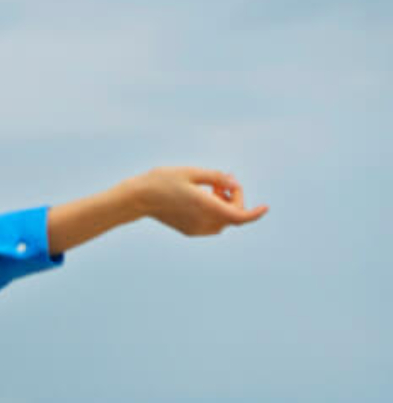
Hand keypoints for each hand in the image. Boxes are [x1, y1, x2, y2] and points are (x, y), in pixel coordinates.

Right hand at [133, 166, 268, 236]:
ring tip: (212, 189)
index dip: (255, 213)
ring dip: (226, 207)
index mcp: (205, 206)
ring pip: (224, 222)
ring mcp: (195, 228)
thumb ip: (217, 178)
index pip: (239, 216)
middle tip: (223, 181)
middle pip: (233, 215)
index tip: (265, 207)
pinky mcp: (188, 230)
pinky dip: (215, 213)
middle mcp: (202, 221)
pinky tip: (203, 198)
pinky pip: (212, 225)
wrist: (137, 198)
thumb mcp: (192, 172)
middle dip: (235, 198)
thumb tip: (235, 183)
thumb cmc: (162, 181)